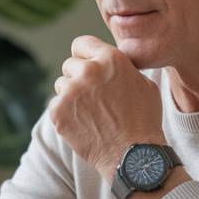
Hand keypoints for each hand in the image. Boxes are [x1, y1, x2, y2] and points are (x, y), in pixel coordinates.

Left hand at [49, 36, 165, 181]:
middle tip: (93, 98)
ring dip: (71, 96)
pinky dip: (65, 115)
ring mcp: (70, 92)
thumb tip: (108, 61)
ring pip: (61, 85)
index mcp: (110, 59)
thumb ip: (121, 66)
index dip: (84, 55)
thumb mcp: (143, 83)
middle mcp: (88, 71)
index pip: (82, 43)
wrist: (133, 155)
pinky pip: (55, 105)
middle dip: (78, 78)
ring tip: (90, 114)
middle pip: (69, 65)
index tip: (86, 66)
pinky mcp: (58, 112)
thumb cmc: (143, 120)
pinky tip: (83, 125)